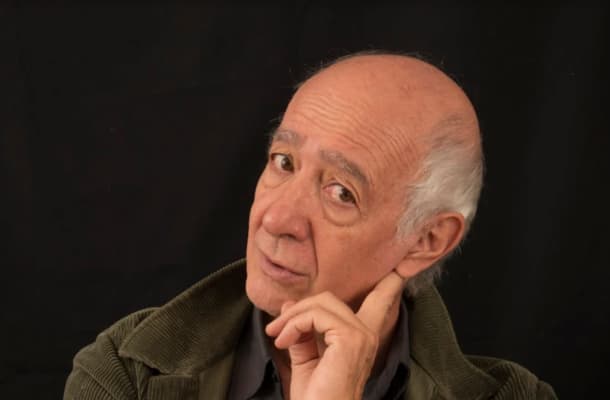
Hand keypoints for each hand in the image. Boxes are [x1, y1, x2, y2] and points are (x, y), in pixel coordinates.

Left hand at [265, 270, 404, 399]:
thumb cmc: (315, 396)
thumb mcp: (306, 358)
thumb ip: (302, 330)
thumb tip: (289, 305)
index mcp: (362, 337)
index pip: (380, 302)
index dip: (388, 285)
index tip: (398, 270)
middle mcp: (367, 333)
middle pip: (330, 298)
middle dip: (300, 307)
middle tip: (277, 329)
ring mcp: (361, 335)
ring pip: (321, 303)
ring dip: (292, 317)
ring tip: (278, 337)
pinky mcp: (350, 338)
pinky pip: (315, 315)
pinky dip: (293, 324)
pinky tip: (284, 341)